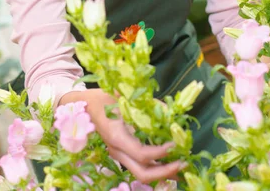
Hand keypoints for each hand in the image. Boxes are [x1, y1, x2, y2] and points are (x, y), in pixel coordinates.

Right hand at [59, 88, 183, 183]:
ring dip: (162, 173)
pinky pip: (139, 166)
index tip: (174, 145)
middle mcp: (117, 150)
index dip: (159, 152)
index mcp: (117, 137)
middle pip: (142, 173)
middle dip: (164, 172)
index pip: (141, 154)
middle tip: (182, 164)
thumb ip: (148, 105)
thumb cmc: (105, 97)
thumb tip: (170, 113)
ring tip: (180, 169)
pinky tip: (168, 163)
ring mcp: (118, 154)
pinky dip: (155, 167)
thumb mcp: (125, 96)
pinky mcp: (121, 153)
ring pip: (140, 173)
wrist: (86, 104)